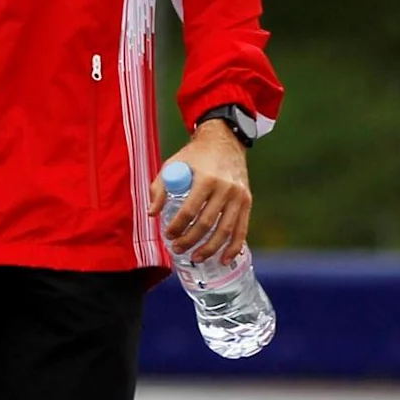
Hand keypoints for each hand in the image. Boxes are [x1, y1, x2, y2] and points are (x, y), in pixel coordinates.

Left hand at [153, 119, 253, 260]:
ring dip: (209, 248)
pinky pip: (242, 229)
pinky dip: (234, 247)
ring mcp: (238, 196)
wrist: (224, 140)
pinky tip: (224, 259)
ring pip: (224, 230)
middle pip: (206, 223)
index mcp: (205, 178)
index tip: (168, 235)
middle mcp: (225, 188)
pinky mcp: (247, 201)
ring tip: (196, 257)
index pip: (189, 211)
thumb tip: (152, 214)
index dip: (177, 227)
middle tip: (178, 249)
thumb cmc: (195, 155)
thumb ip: (160, 188)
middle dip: (190, 240)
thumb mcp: (173, 164)